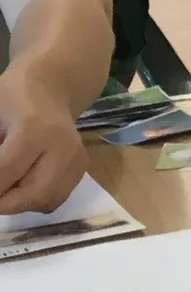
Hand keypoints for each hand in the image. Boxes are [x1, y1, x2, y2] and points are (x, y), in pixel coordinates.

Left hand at [0, 71, 85, 214]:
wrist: (50, 88)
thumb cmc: (11, 97)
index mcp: (33, 129)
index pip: (6, 171)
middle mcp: (62, 147)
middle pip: (33, 193)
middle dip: (5, 203)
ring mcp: (76, 158)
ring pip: (46, 201)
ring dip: (21, 203)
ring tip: (6, 189)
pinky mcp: (82, 167)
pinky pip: (57, 197)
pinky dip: (36, 199)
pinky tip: (23, 185)